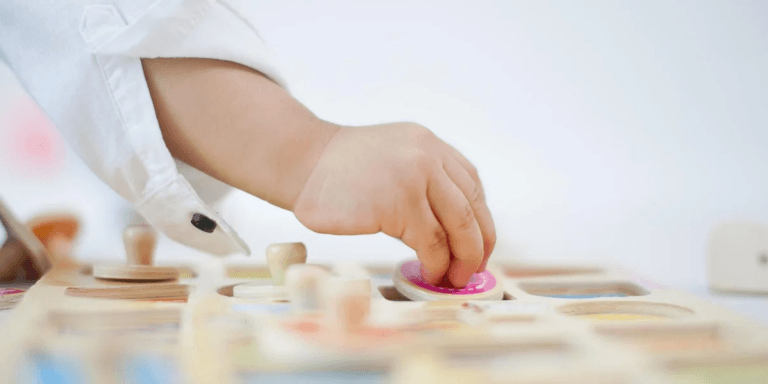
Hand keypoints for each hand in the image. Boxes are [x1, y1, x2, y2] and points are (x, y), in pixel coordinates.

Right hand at [293, 123, 495, 286]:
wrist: (302, 162)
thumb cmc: (340, 170)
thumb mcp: (394, 157)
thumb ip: (425, 179)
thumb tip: (453, 230)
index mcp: (430, 144)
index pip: (472, 186)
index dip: (481, 221)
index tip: (478, 246)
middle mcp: (428, 156)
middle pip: (471, 209)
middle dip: (476, 247)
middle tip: (471, 270)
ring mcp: (415, 178)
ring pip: (456, 228)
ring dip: (459, 260)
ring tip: (450, 278)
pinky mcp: (398, 204)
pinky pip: (430, 243)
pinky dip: (435, 264)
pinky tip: (429, 272)